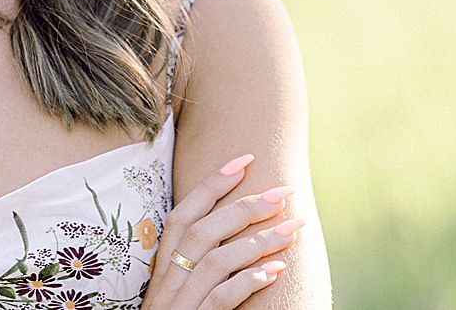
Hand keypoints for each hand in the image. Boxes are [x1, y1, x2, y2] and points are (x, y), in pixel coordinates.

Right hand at [142, 154, 304, 308]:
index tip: (245, 159)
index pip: (182, 214)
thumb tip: (238, 229)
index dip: (212, 184)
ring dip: (257, 241)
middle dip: (245, 206)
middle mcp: (166, 281)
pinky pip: (219, 299)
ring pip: (215, 261)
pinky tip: (275, 271)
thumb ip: (200, 262)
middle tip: (283, 193)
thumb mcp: (180, 290)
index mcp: (162, 267)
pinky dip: (248, 282)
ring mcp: (177, 305)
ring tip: (293, 230)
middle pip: (203, 231)